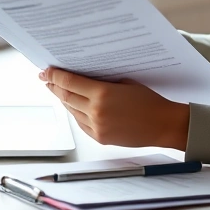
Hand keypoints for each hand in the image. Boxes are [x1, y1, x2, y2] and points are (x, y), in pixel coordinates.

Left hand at [39, 68, 189, 149]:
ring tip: (59, 91)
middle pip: (66, 97)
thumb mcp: (125, 83)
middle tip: (47, 79)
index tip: (46, 71)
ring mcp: (97, 127)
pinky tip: (75, 107)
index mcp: (102, 94)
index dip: (55, 76)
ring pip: (72, 111)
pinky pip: (81, 124)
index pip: (70, 83)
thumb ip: (103, 82)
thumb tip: (84, 78)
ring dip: (64, 100)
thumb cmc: (150, 103)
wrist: (163, 125)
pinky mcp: (100, 138)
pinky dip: (75, 113)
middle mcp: (96, 112)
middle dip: (54, 87)